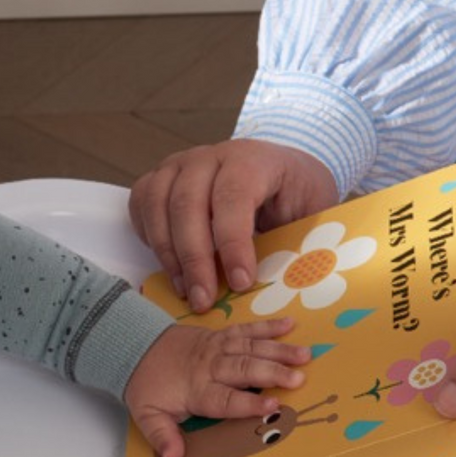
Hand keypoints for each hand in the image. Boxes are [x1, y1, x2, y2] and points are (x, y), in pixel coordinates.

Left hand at [125, 317, 310, 456]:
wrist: (135, 346)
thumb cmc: (147, 385)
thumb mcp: (147, 416)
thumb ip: (162, 437)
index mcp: (196, 389)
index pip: (225, 399)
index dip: (248, 402)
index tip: (272, 406)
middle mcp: (210, 366)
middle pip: (244, 369)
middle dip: (272, 373)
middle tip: (299, 379)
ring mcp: (216, 347)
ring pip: (251, 347)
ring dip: (278, 351)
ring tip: (305, 355)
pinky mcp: (220, 334)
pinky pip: (246, 329)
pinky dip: (268, 326)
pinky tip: (290, 325)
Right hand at [129, 139, 338, 311]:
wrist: (279, 170)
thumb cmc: (295, 195)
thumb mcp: (314, 212)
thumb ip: (301, 239)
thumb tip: (293, 281)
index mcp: (252, 159)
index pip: (234, 196)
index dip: (233, 242)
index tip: (239, 282)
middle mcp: (209, 156)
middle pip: (188, 204)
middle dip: (194, 259)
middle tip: (204, 300)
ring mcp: (179, 164)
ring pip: (158, 205)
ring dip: (169, 255)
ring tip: (187, 291)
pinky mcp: (159, 177)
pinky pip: (141, 205)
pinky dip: (150, 238)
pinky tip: (171, 267)